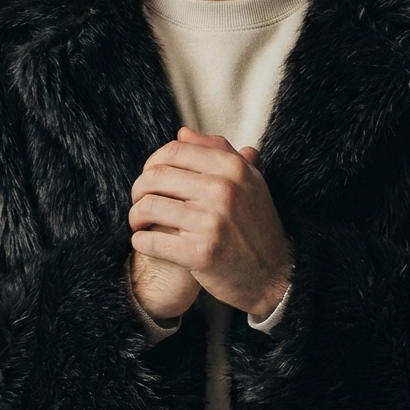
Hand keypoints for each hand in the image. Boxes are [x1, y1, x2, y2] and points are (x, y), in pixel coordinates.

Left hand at [128, 127, 293, 315]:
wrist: (274, 276)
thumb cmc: (256, 227)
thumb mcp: (248, 182)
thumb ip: (218, 153)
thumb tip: (182, 133)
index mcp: (233, 168)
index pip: (174, 151)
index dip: (152, 162)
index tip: (150, 177)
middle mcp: (223, 190)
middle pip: (155, 177)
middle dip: (138, 190)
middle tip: (140, 202)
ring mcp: (212, 222)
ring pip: (147, 207)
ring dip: (135, 217)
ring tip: (140, 223)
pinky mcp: (200, 253)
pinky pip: (150, 240)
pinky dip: (141, 242)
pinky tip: (146, 242)